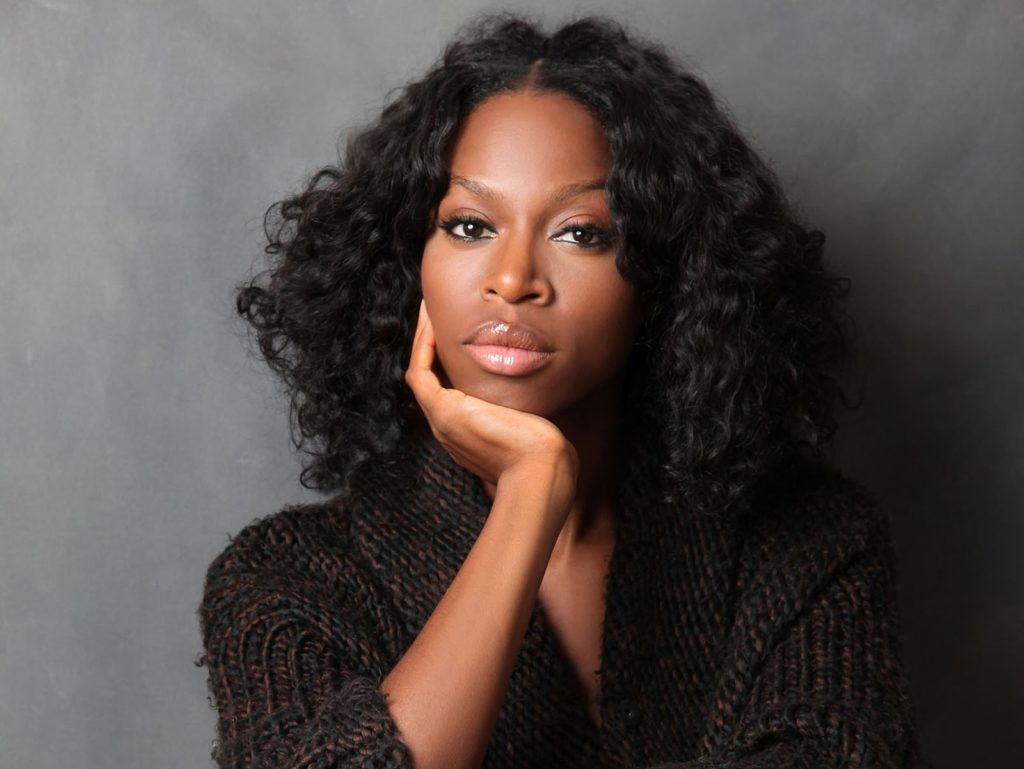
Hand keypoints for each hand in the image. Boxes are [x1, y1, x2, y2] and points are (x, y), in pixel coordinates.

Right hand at [404, 300, 578, 490]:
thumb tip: (542, 389)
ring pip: (420, 373)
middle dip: (429, 344)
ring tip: (428, 310)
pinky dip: (423, 346)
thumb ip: (525, 408)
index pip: (446, 388)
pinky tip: (432, 323)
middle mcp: (448, 427)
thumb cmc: (544, 453)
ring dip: (422, 340)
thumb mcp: (530, 423)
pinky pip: (421, 372)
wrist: (540, 471)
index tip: (453, 330)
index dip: (445, 357)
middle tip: (433, 313)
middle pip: (428, 378)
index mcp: (465, 431)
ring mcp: (442, 422)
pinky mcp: (445, 412)